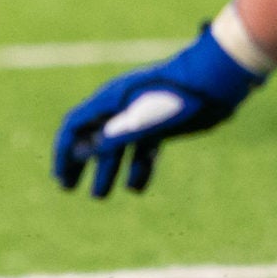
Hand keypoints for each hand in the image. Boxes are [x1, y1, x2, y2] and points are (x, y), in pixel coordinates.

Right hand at [52, 23, 264, 197]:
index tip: (61, 178)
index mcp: (109, 101)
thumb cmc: (177, 97)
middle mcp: (120, 107)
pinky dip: (137, 167)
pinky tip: (136, 188)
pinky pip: (141, 148)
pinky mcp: (161, 123)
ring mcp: (140, 115)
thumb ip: (111, 137)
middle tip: (68, 188)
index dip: (64, 153)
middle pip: (90, 137)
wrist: (215, 80)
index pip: (75, 127)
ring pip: (116, 146)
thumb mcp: (142, 122)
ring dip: (106, 170)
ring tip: (100, 196)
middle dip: (78, 164)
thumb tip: (80, 153)